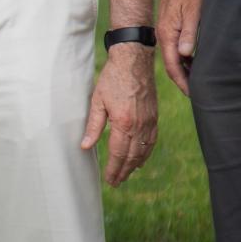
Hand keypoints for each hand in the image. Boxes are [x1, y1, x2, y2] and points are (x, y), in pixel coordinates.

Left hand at [81, 44, 157, 186]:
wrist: (134, 59)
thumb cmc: (113, 77)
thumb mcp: (98, 100)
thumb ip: (93, 125)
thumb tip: (85, 146)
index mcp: (123, 123)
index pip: (118, 154)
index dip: (113, 170)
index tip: (109, 180)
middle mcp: (139, 125)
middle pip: (132, 156)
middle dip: (123, 171)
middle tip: (116, 182)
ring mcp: (149, 121)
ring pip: (144, 151)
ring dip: (135, 165)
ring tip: (127, 174)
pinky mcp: (154, 116)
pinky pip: (152, 140)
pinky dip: (147, 152)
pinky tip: (141, 158)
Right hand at [157, 0, 202, 95]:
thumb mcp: (193, 11)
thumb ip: (189, 34)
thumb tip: (186, 56)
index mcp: (168, 34)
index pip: (174, 66)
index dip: (183, 82)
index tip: (194, 94)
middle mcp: (163, 34)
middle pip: (172, 64)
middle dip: (183, 80)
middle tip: (197, 93)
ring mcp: (165, 29)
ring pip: (174, 56)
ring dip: (184, 69)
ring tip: (197, 81)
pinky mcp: (170, 24)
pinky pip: (175, 47)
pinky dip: (184, 58)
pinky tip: (194, 61)